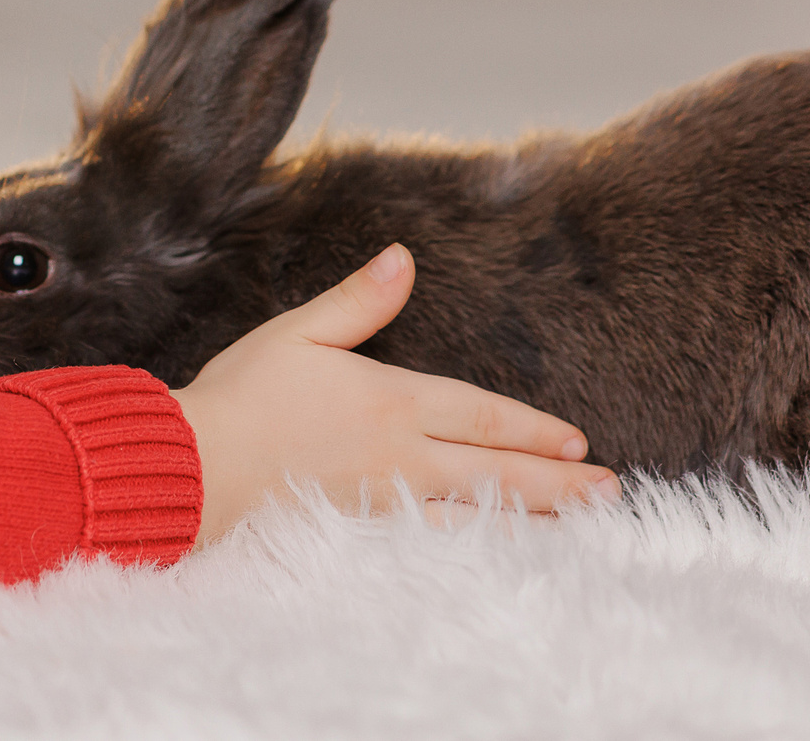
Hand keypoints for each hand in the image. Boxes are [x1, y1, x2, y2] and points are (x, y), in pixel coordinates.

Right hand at [170, 243, 620, 543]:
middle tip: (610, 492)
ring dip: (534, 517)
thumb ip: (358, 300)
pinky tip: (500, 552)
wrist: (199, 463)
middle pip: (497, 469)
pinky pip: (438, 541)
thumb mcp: (300, 332)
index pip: (483, 416)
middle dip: (558, 482)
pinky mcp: (363, 529)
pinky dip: (480, 545)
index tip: (579, 442)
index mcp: (392, 400)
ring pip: (478, 511)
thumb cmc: (244, 394)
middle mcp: (402, 454)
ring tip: (580, 525)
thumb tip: (404, 257)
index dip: (534, 429)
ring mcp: (386, 498)